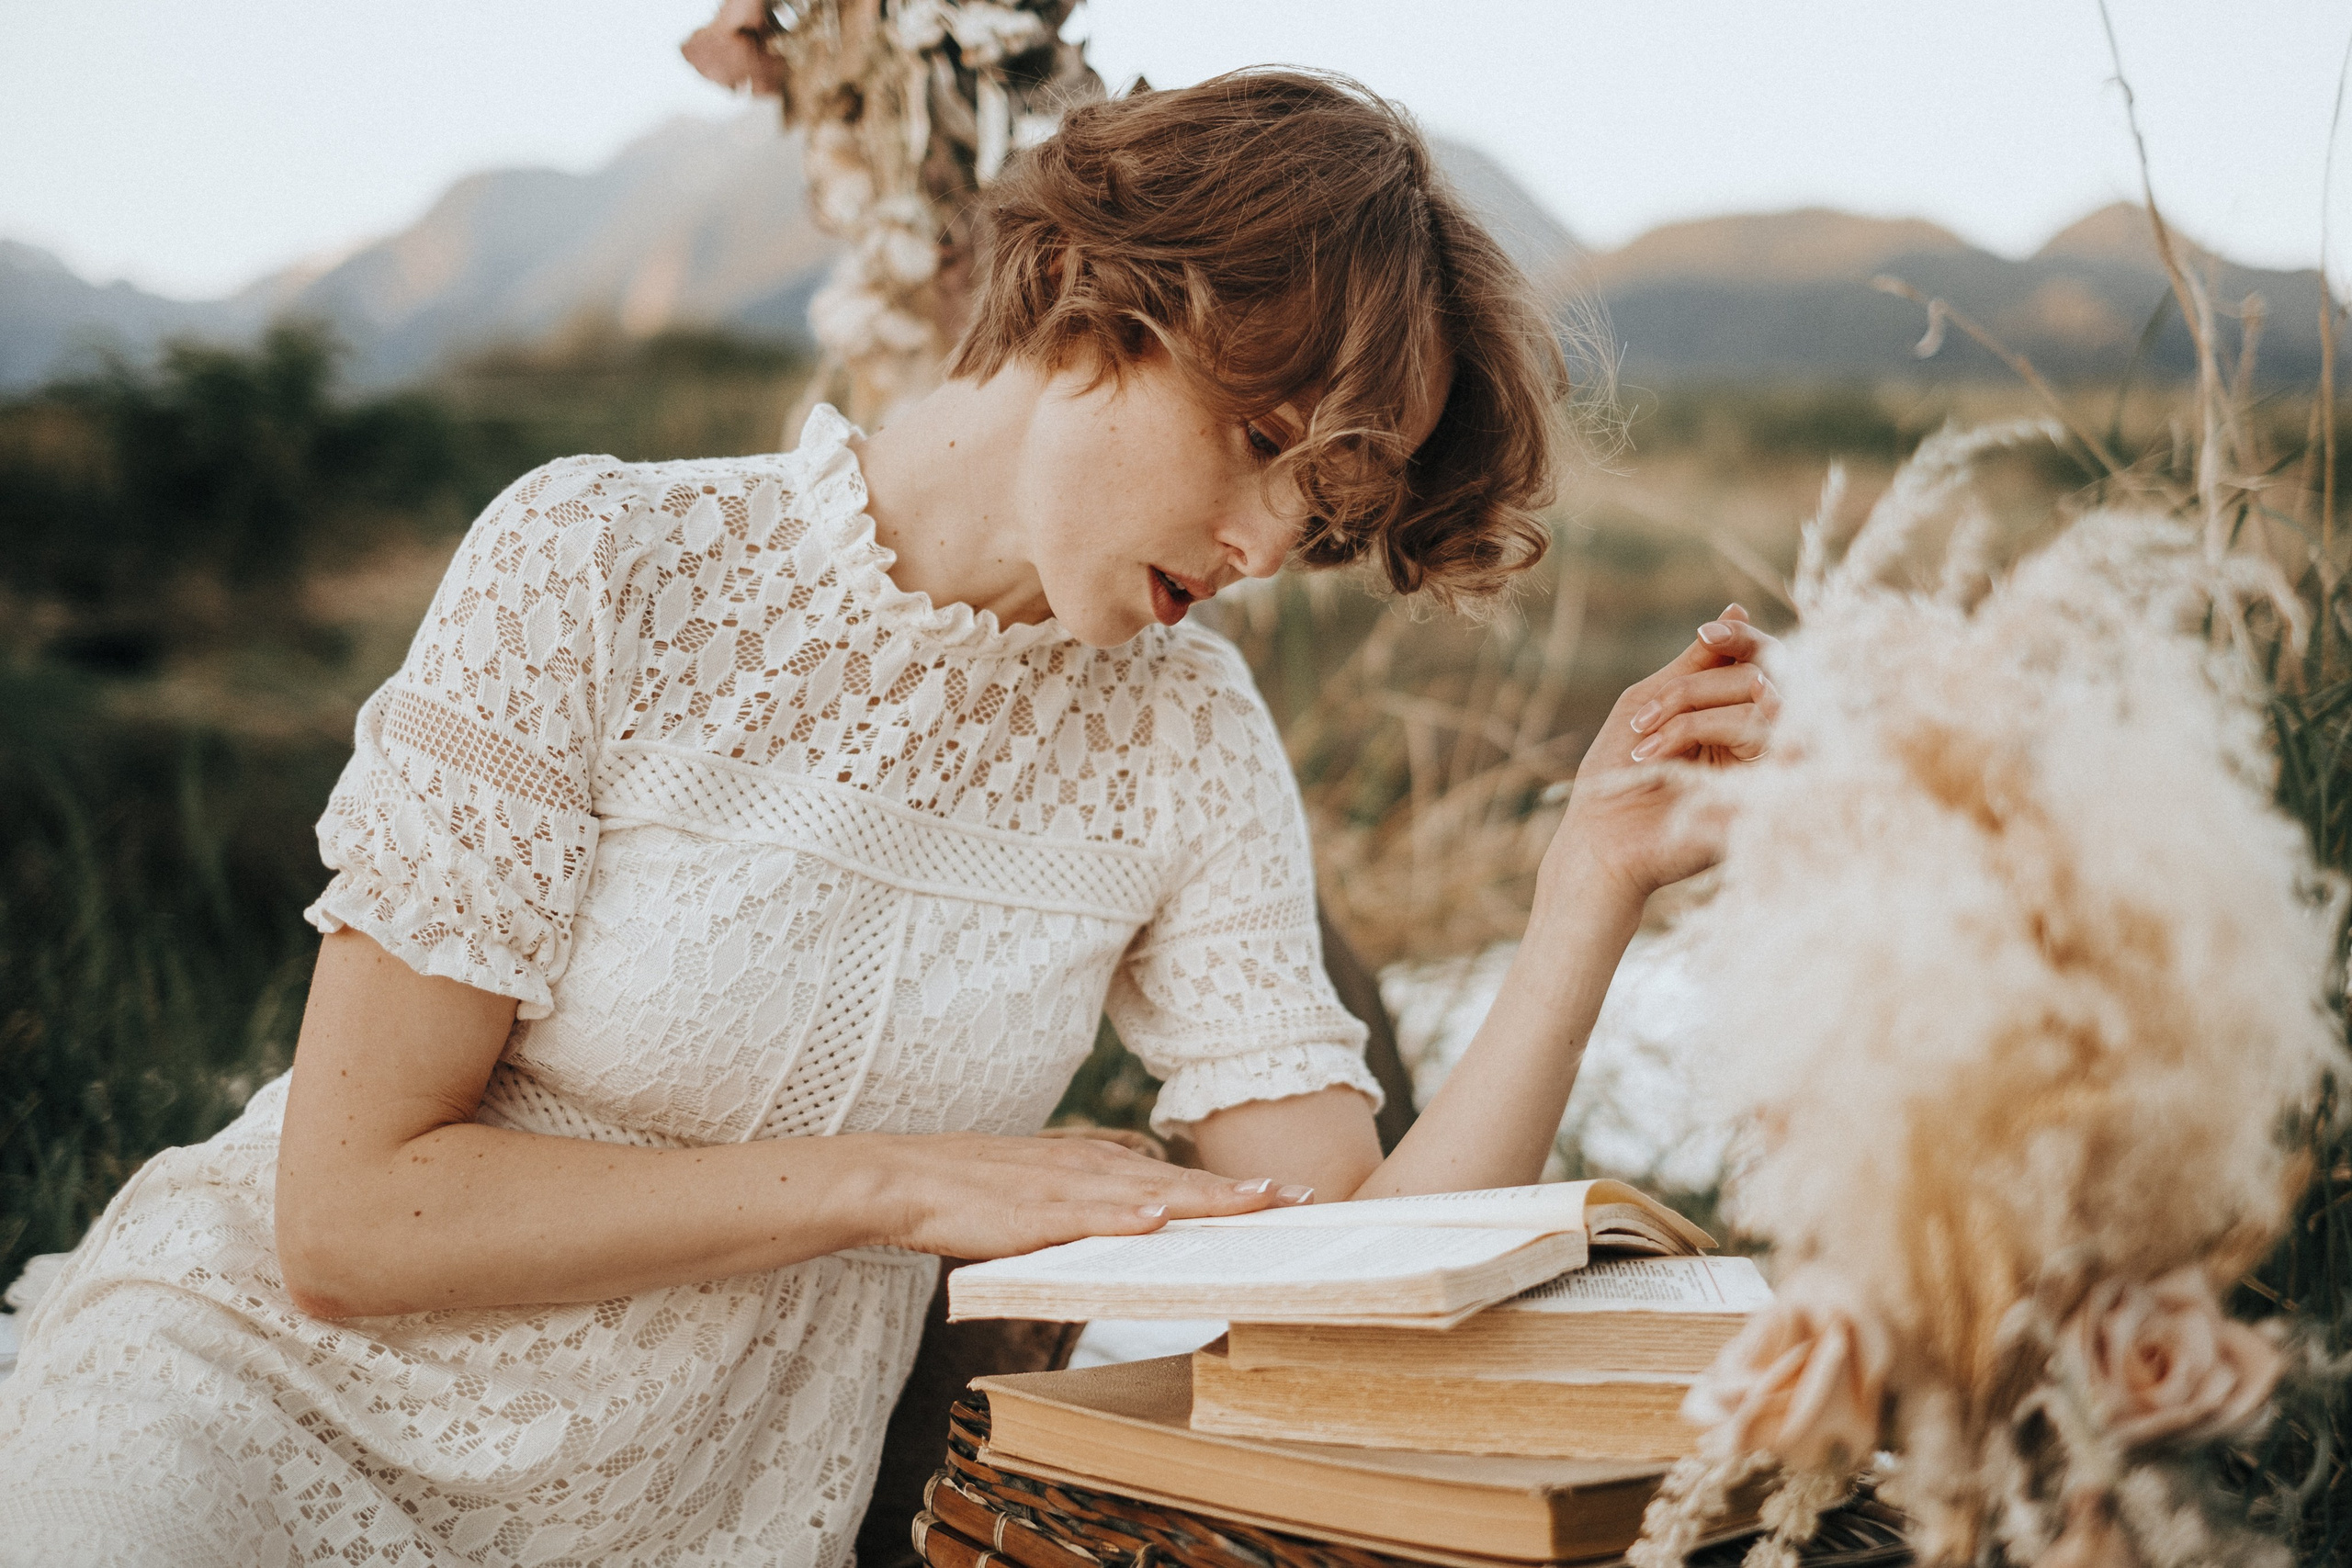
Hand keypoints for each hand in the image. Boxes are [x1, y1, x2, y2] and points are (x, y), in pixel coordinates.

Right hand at [849, 1131, 1313, 1259]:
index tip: (1290, 1195)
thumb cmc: (976, 1191)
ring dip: (1204, 1198)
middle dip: (1243, 1193)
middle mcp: (1090, 1168)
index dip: (1234, 1188)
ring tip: (1257, 1203)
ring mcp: (1063, 1187)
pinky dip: (1124, 1216)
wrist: (905, 1179)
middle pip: (1181, 1182)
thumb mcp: (1048, 1189)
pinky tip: (1158, 1220)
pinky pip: (1086, 1214)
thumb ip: (1095, 1199)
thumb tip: (1147, 1214)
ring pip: (1148, 1193)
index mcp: (1097, 1165)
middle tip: (1303, 1199)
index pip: (1179, 1177)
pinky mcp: (1031, 1212)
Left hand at [1545, 603, 1781, 903]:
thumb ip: (1696, 663)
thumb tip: (1737, 611)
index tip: (1705, 635)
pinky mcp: (1768, 796)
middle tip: (1643, 716)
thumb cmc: (1618, 775)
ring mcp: (1768, 769)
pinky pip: (1763, 738)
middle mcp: (1760, 740)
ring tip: (1642, 745)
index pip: (1764, 664)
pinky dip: (1702, 733)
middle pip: (1763, 677)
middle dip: (1693, 687)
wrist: (1602, 843)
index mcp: (1735, 716)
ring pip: (1764, 703)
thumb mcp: (1649, 701)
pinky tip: (1656, 759)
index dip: (1744, 641)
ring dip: (1690, 714)